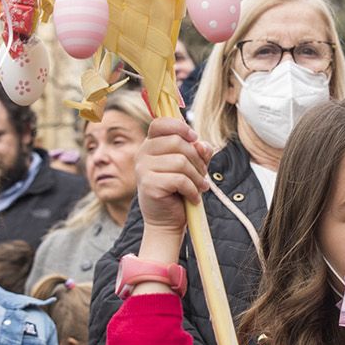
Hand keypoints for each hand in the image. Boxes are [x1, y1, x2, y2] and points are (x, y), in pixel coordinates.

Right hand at [135, 118, 213, 248]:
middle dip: (196, 159)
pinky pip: (179, 179)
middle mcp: (142, 154)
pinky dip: (192, 189)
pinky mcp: (148, 185)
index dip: (180, 127)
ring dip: (197, 176)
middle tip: (202, 174)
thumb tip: (201, 144)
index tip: (194, 138)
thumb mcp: (192, 166)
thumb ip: (198, 152)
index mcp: (151, 144)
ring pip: (180, 161)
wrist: (167, 221)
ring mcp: (143, 169)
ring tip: (200, 187)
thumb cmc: (179, 190)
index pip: (161, 123)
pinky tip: (194, 197)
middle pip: (177, 142)